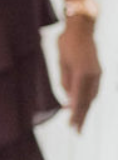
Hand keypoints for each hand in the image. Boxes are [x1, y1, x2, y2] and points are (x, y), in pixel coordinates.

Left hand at [58, 16, 100, 131]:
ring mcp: (98, 73)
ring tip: (78, 121)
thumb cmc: (67, 42)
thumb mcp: (61, 62)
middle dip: (82, 117)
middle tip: (77, 132)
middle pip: (88, 101)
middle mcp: (93, 75)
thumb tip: (69, 99)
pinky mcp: (98, 71)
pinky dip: (88, 99)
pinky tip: (83, 105)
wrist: (82, 27)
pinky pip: (94, 90)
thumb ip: (65, 81)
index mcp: (82, 73)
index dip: (75, 114)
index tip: (71, 126)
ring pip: (92, 96)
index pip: (78, 99)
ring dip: (85, 109)